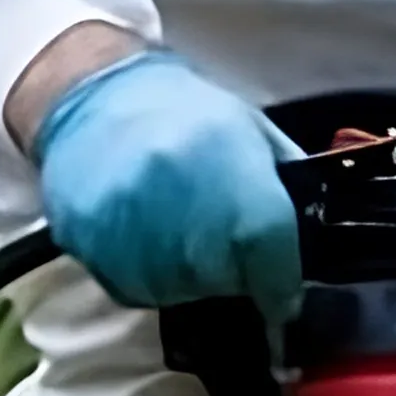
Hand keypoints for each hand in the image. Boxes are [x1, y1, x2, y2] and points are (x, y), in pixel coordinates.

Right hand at [30, 49, 304, 317]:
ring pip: (181, 290)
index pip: (265, 240)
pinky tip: (152, 240)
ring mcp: (123, 219)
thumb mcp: (252, 131)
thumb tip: (310, 244)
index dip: (281, 282)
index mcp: (223, 154)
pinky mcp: (86, 243)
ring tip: (186, 232)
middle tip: (229, 244)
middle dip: (239, 272)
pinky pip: (137, 290)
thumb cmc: (186, 111)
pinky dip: (155, 279)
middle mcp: (172, 191)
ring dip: (196, 277)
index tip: (285, 299)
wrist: (96, 95)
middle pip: (225, 274)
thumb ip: (286, 186)